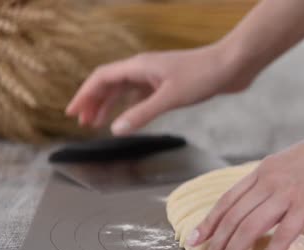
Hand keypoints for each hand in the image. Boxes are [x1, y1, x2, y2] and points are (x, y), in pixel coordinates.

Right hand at [66, 43, 253, 134]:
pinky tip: (129, 117)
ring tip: (98, 123)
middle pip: (110, 84)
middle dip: (94, 103)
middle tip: (83, 123)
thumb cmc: (203, 76)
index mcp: (139, 67)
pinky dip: (130, 106)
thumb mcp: (170, 98)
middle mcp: (144, 69)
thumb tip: (115, 130)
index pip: (102, 79)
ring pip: (125, 90)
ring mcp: (157, 75)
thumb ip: (142, 114)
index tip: (72, 113)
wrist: (232, 65)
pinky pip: (141, 95)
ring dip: (110, 105)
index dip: (84, 95)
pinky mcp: (170, 84)